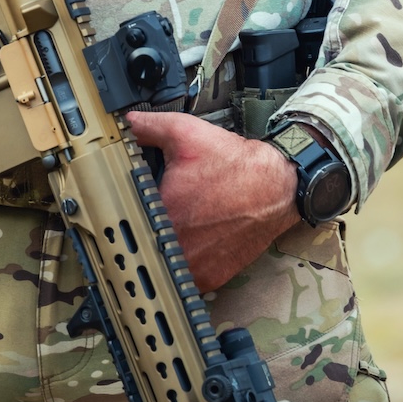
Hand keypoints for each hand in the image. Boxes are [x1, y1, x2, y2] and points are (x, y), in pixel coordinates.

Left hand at [124, 110, 298, 293]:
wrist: (276, 187)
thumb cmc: (234, 164)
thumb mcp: (185, 133)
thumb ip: (148, 127)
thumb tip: (126, 123)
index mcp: (160, 212)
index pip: (126, 215)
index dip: (128, 206)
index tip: (135, 201)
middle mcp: (174, 245)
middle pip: (144, 240)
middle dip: (148, 226)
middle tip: (161, 210)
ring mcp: (193, 266)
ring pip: (163, 262)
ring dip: (165, 247)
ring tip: (181, 225)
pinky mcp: (210, 278)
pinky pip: (186, 276)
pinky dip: (186, 261)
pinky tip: (195, 240)